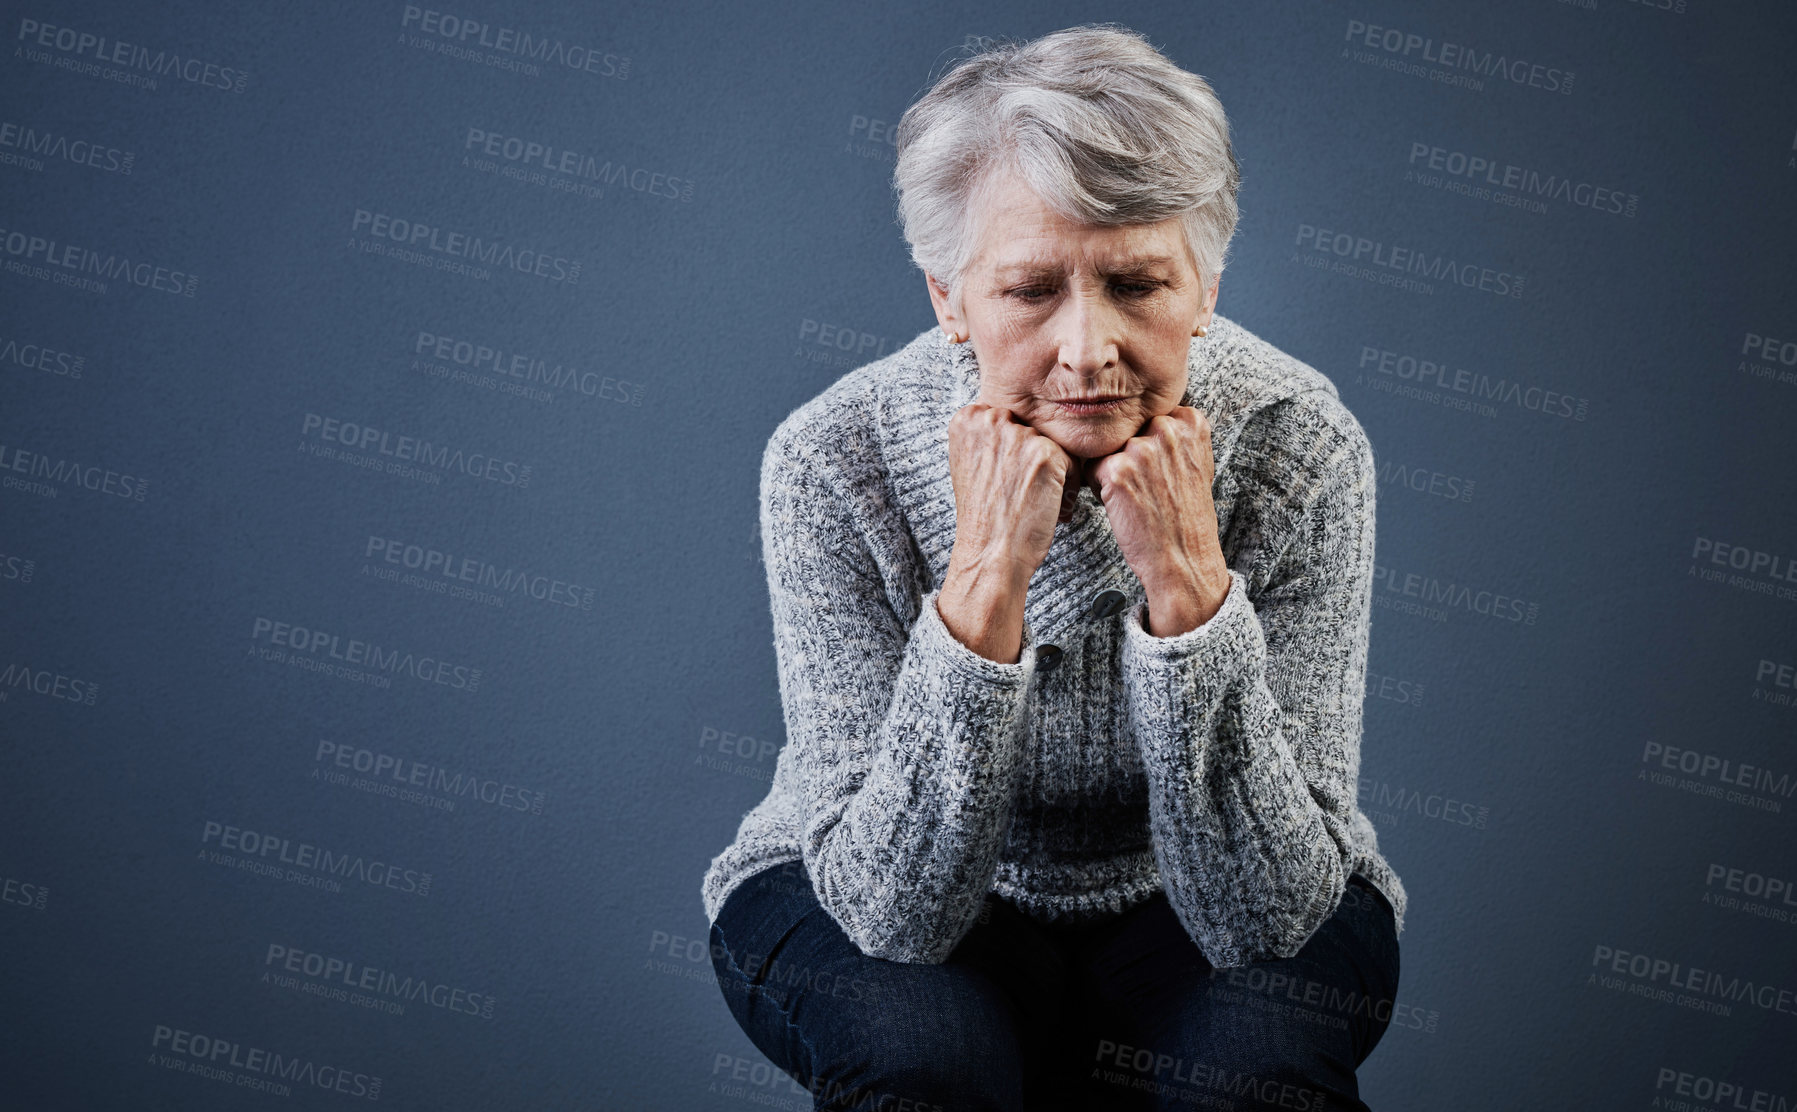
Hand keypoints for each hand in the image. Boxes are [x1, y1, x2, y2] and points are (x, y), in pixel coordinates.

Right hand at [945, 402, 1073, 586]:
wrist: (990, 553)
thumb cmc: (983, 517)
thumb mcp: (971, 464)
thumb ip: (989, 437)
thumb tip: (1019, 425)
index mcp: (967, 418)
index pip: (1008, 418)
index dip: (1014, 451)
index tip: (1008, 478)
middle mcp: (989, 420)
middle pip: (1031, 429)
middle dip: (1035, 459)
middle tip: (1024, 493)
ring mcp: (1018, 435)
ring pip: (1052, 445)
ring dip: (1053, 473)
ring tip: (1038, 503)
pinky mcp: (1045, 453)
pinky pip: (1072, 461)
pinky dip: (1068, 486)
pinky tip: (1053, 507)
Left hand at [1086, 406, 1232, 635]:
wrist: (1183, 556)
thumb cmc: (1187, 516)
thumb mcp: (1195, 464)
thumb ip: (1177, 436)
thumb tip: (1152, 419)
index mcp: (1190, 422)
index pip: (1149, 415)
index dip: (1147, 442)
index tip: (1157, 466)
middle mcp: (1167, 429)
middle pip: (1127, 429)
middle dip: (1127, 452)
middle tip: (1143, 484)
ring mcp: (1141, 448)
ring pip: (1107, 447)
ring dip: (1112, 467)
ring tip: (1133, 494)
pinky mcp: (1117, 470)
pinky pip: (1092, 467)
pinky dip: (1098, 485)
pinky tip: (1120, 502)